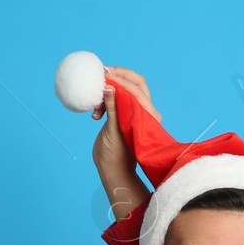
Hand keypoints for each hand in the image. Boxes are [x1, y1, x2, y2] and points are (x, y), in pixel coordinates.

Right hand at [90, 65, 155, 223]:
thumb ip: (113, 107)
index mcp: (148, 115)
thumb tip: (109, 86)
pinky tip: (96, 112)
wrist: (114, 170)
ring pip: (124, 91)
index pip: (136, 89)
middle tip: (102, 74)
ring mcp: (135, 113)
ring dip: (109, 92)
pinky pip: (117, 100)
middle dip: (118, 77)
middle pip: (135, 84)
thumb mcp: (113, 130)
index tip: (105, 75)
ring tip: (96, 108)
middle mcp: (145, 112)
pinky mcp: (124, 116)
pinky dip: (106, 101)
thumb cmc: (118, 155)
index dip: (121, 79)